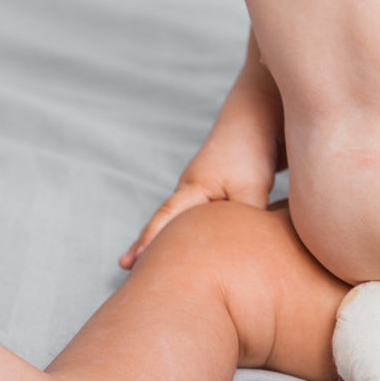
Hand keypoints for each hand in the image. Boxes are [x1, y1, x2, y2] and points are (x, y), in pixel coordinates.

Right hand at [118, 131, 274, 268]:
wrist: (255, 116)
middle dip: (145, 241)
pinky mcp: (214, 186)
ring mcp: (200, 185)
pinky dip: (186, 226)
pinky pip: (196, 212)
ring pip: (178, 216)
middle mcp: (190, 187)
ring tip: (141, 259)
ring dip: (162, 235)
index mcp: (193, 188)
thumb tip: (245, 254)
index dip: (152, 239)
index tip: (134, 261)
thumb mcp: (252, 190)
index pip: (168, 218)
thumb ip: (246, 222)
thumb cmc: (251, 153)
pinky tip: (185, 238)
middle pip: (164, 218)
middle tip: (124, 264)